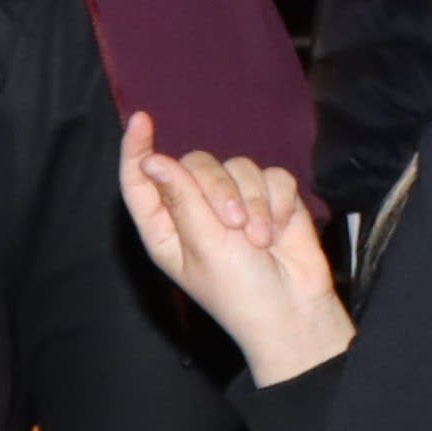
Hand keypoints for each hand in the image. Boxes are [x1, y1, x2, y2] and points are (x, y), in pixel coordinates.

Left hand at [116, 109, 348, 384]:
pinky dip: (278, 202)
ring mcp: (235, 201)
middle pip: (195, 165)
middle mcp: (195, 209)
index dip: (137, 148)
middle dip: (219, 189)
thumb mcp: (204, 245)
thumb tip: (152, 159)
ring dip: (254, 202)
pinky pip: (272, 176)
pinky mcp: (271, 198)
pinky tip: (280, 230)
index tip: (142, 120)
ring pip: (238, 166)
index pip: (140, 180)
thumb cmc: (238, 290)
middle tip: (235, 224)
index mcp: (165, 226)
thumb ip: (182, 198)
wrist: (294, 310)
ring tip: (261, 240)